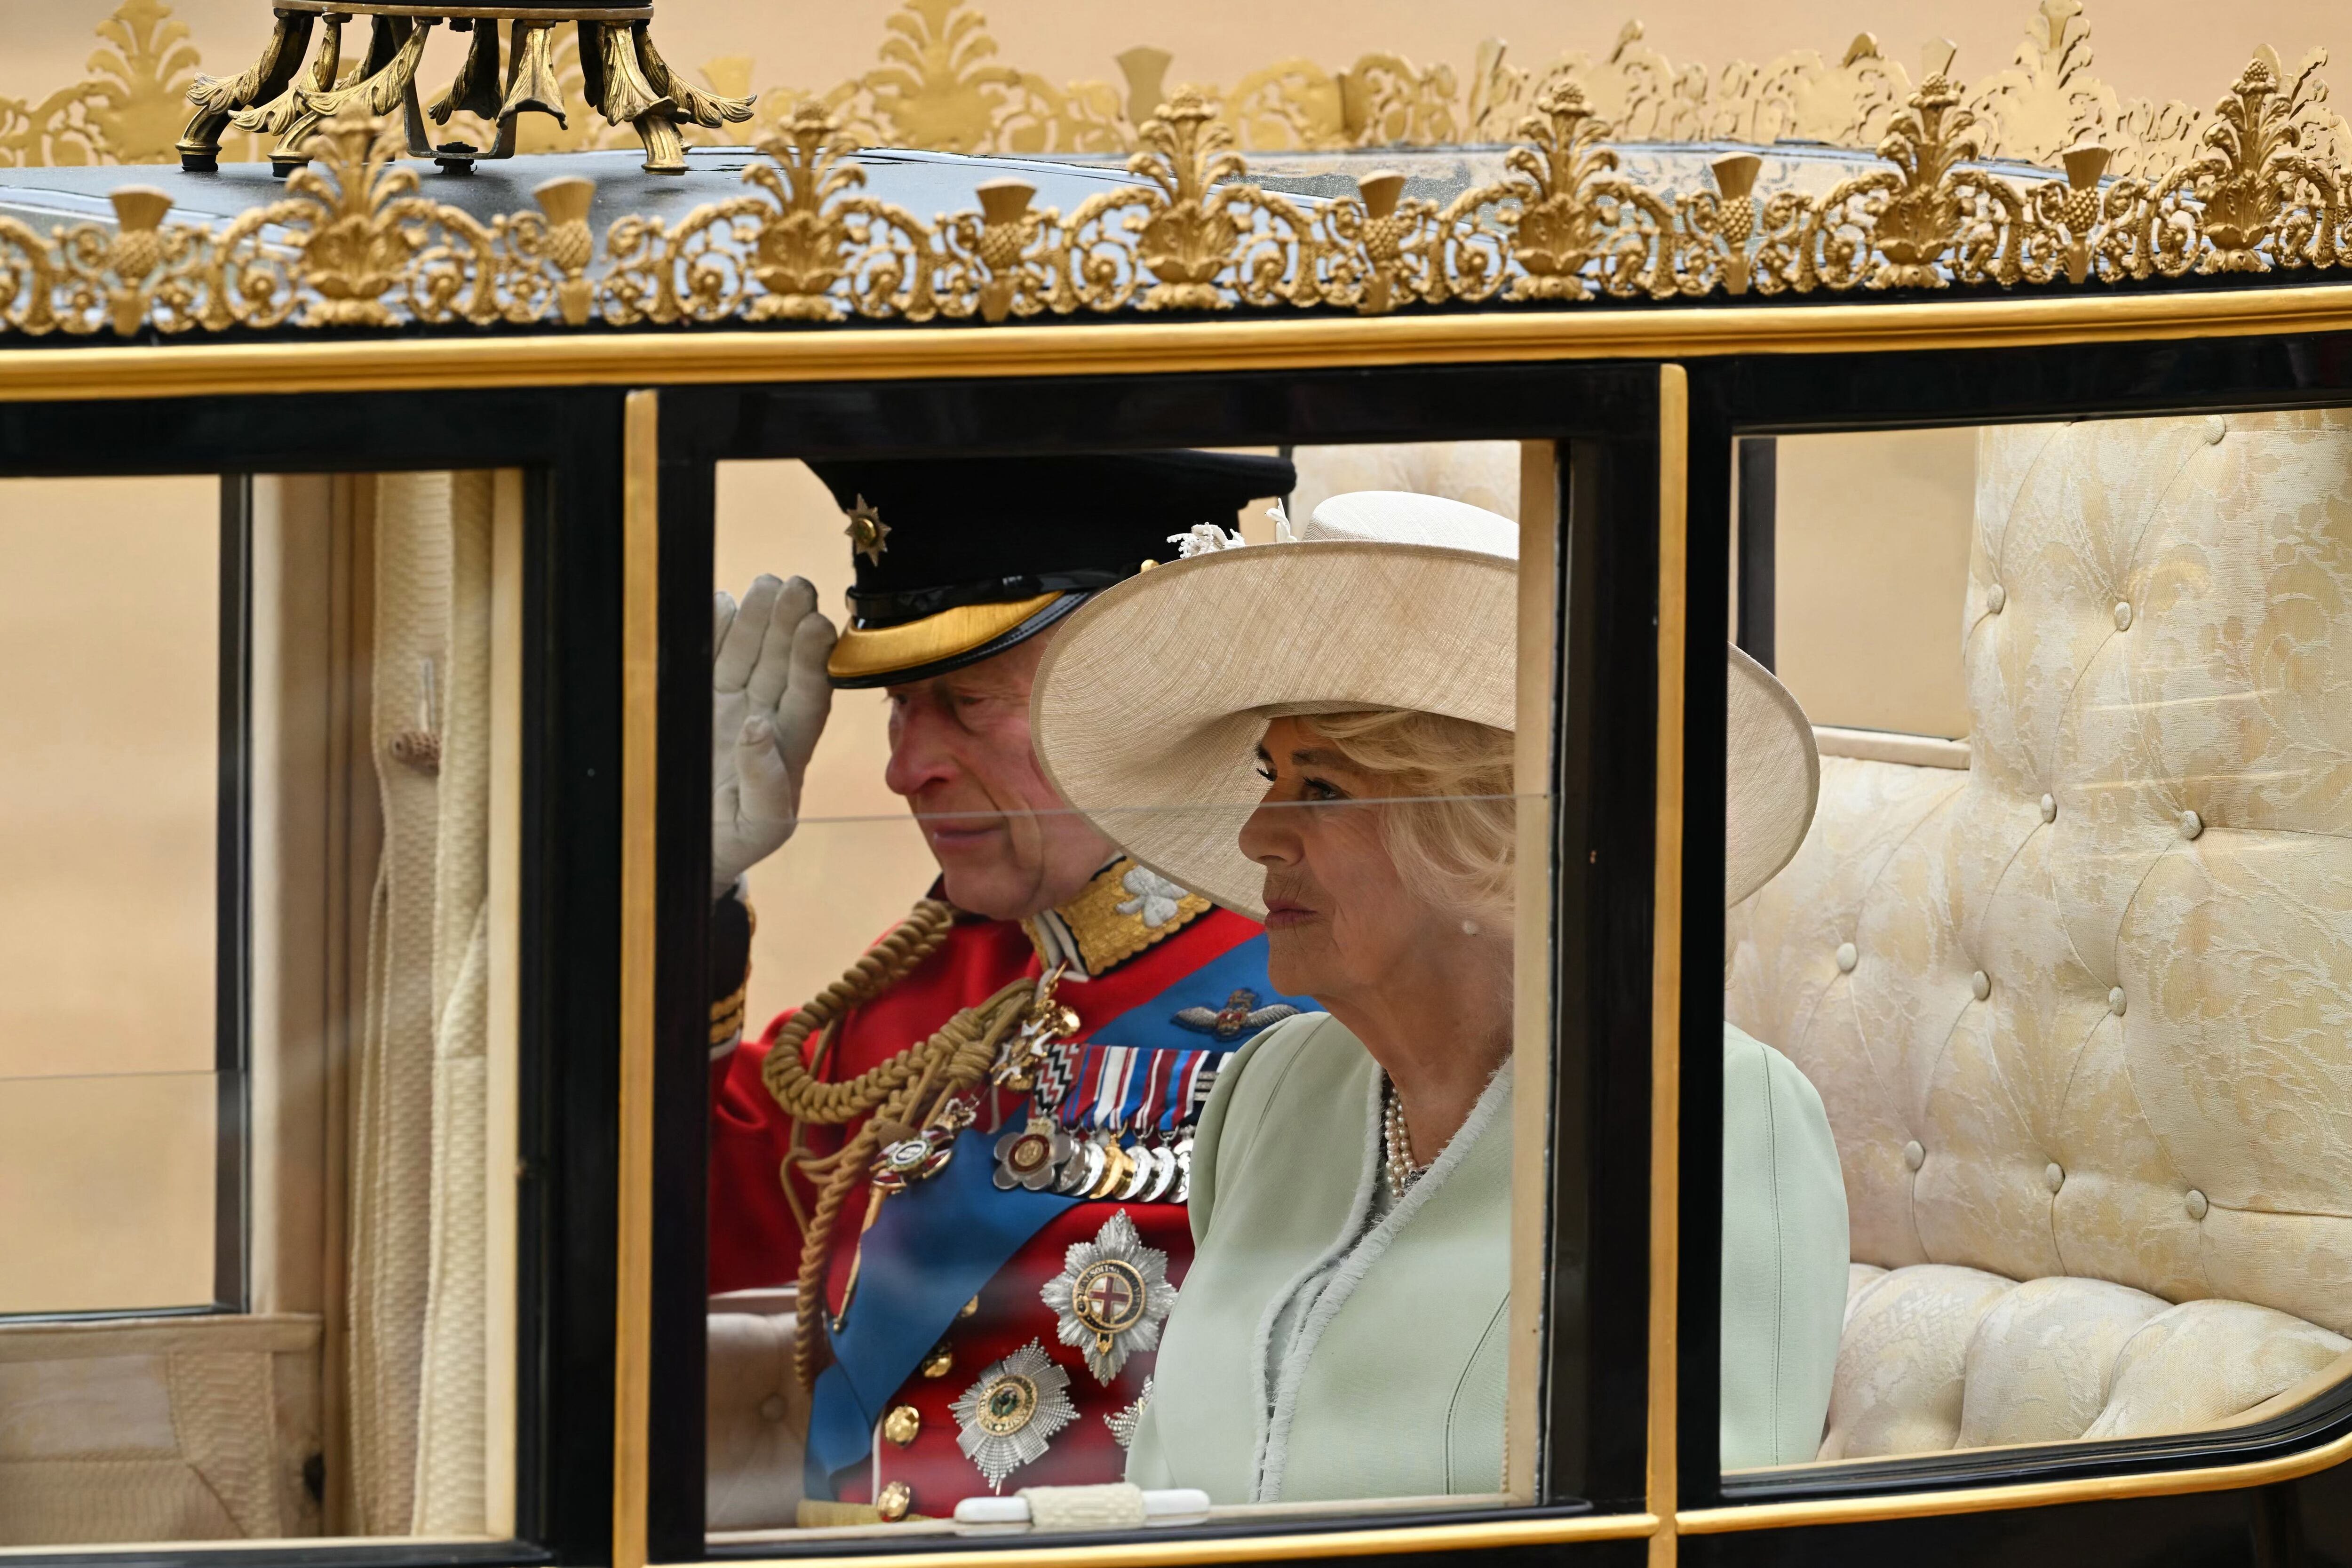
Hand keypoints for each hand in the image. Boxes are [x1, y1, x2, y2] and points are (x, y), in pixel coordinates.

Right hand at [712, 575, 835, 898]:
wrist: (680, 852)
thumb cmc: (732, 843)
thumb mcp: (759, 828)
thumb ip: (767, 785)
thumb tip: (759, 728)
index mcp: (790, 746)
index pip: (810, 695)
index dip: (813, 660)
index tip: (816, 626)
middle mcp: (764, 716)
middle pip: (781, 663)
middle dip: (789, 624)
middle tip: (798, 586)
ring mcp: (727, 704)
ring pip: (746, 653)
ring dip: (755, 618)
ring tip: (765, 584)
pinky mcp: (693, 700)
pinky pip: (705, 659)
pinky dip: (711, 631)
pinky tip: (719, 601)